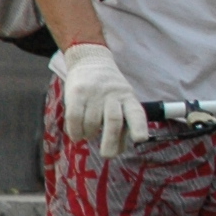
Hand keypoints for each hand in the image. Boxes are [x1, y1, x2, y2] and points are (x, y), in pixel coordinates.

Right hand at [51, 42, 148, 160]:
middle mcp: (113, 95)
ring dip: (89, 135)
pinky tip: (76, 134)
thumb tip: (119, 149)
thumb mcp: (123, 99)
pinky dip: (75, 131)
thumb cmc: (109, 90)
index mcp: (128, 98)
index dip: (138, 127)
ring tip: (88, 135)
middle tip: (107, 155)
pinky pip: (75, 117)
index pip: (136, 113)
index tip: (140, 139)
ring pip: (93, 122)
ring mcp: (94, 93)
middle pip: (114, 121)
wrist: (90, 60)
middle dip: (110, 142)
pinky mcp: (77, 93)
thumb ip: (123, 122)